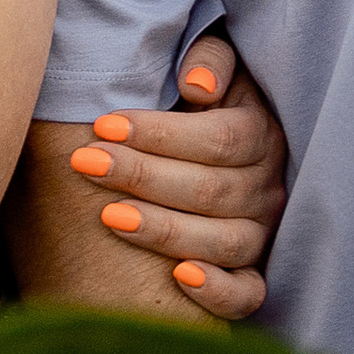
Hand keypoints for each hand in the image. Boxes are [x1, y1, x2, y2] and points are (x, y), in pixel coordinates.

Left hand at [64, 29, 287, 320]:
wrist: (207, 144)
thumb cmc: (197, 98)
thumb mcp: (210, 64)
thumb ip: (208, 59)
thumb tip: (198, 85)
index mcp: (261, 133)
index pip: (218, 139)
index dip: (160, 134)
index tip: (104, 125)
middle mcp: (267, 187)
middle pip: (211, 189)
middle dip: (143, 175)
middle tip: (86, 163)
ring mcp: (261, 234)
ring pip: (224, 241)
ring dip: (164, 230)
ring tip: (109, 216)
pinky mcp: (252, 273)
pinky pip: (247, 294)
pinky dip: (218, 291)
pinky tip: (178, 278)